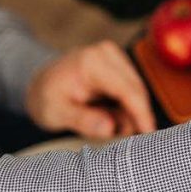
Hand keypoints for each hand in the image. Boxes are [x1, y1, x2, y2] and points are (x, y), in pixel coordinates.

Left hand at [25, 41, 156, 138]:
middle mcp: (106, 53)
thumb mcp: (55, 113)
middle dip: (134, 116)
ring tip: (110, 128)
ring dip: (129, 113)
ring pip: (137, 91)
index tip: (149, 134)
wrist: (41, 83)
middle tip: (121, 139)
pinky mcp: (119, 62)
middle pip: (137, 90)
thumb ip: (82, 121)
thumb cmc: (46, 99)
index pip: (127, 90)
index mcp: (91, 62)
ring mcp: (114, 55)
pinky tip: (111, 116)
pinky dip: (126, 107)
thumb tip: (109, 129)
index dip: (141, 113)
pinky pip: (133, 89)